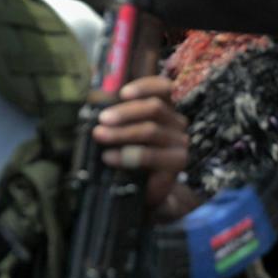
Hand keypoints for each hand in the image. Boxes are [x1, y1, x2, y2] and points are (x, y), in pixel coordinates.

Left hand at [93, 76, 189, 209]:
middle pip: (155, 108)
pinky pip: (151, 155)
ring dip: (122, 132)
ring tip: (100, 136)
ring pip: (151, 130)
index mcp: (166, 109)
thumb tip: (98, 110)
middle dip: (125, 112)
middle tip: (102, 119)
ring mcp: (179, 143)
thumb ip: (118, 119)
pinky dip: (128, 154)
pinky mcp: (177, 163)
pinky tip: (109, 157)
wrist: (143, 190)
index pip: (163, 89)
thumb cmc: (131, 155)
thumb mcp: (125, 132)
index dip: (145, 87)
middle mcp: (177, 123)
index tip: (122, 93)